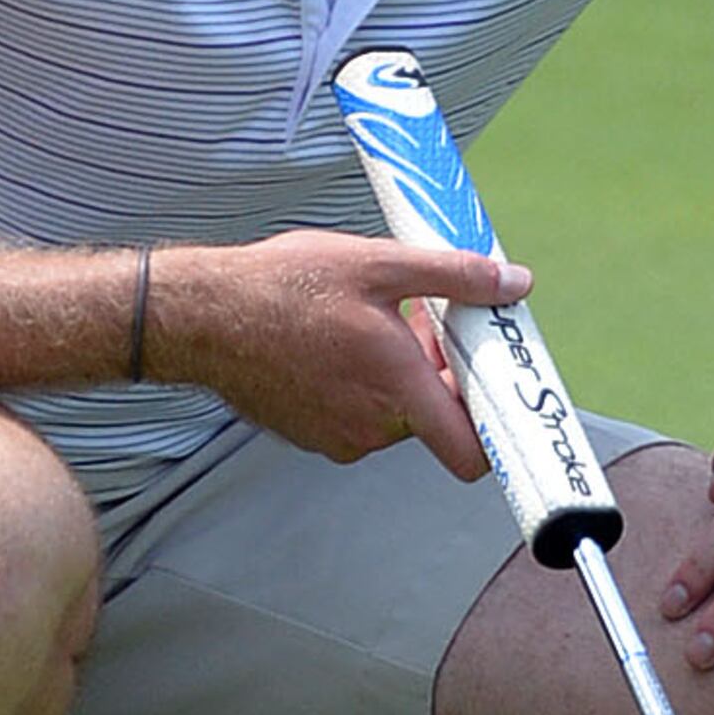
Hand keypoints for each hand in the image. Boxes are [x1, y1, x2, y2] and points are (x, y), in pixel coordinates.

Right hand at [148, 229, 530, 475]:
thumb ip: (454, 278)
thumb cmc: (280, 289)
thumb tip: (512, 285)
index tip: (500, 394)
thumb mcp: (378, 264)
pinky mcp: (312, 436)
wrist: (201, 316)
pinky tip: (339, 342)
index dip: (494, 428)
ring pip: (397, 413)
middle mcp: (371, 426)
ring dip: (401, 375)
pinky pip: (361, 416)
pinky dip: (365, 386)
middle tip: (423, 322)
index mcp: (397, 387)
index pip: (470, 450)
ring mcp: (339, 438)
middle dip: (442, 372)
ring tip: (371, 323)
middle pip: (436, 417)